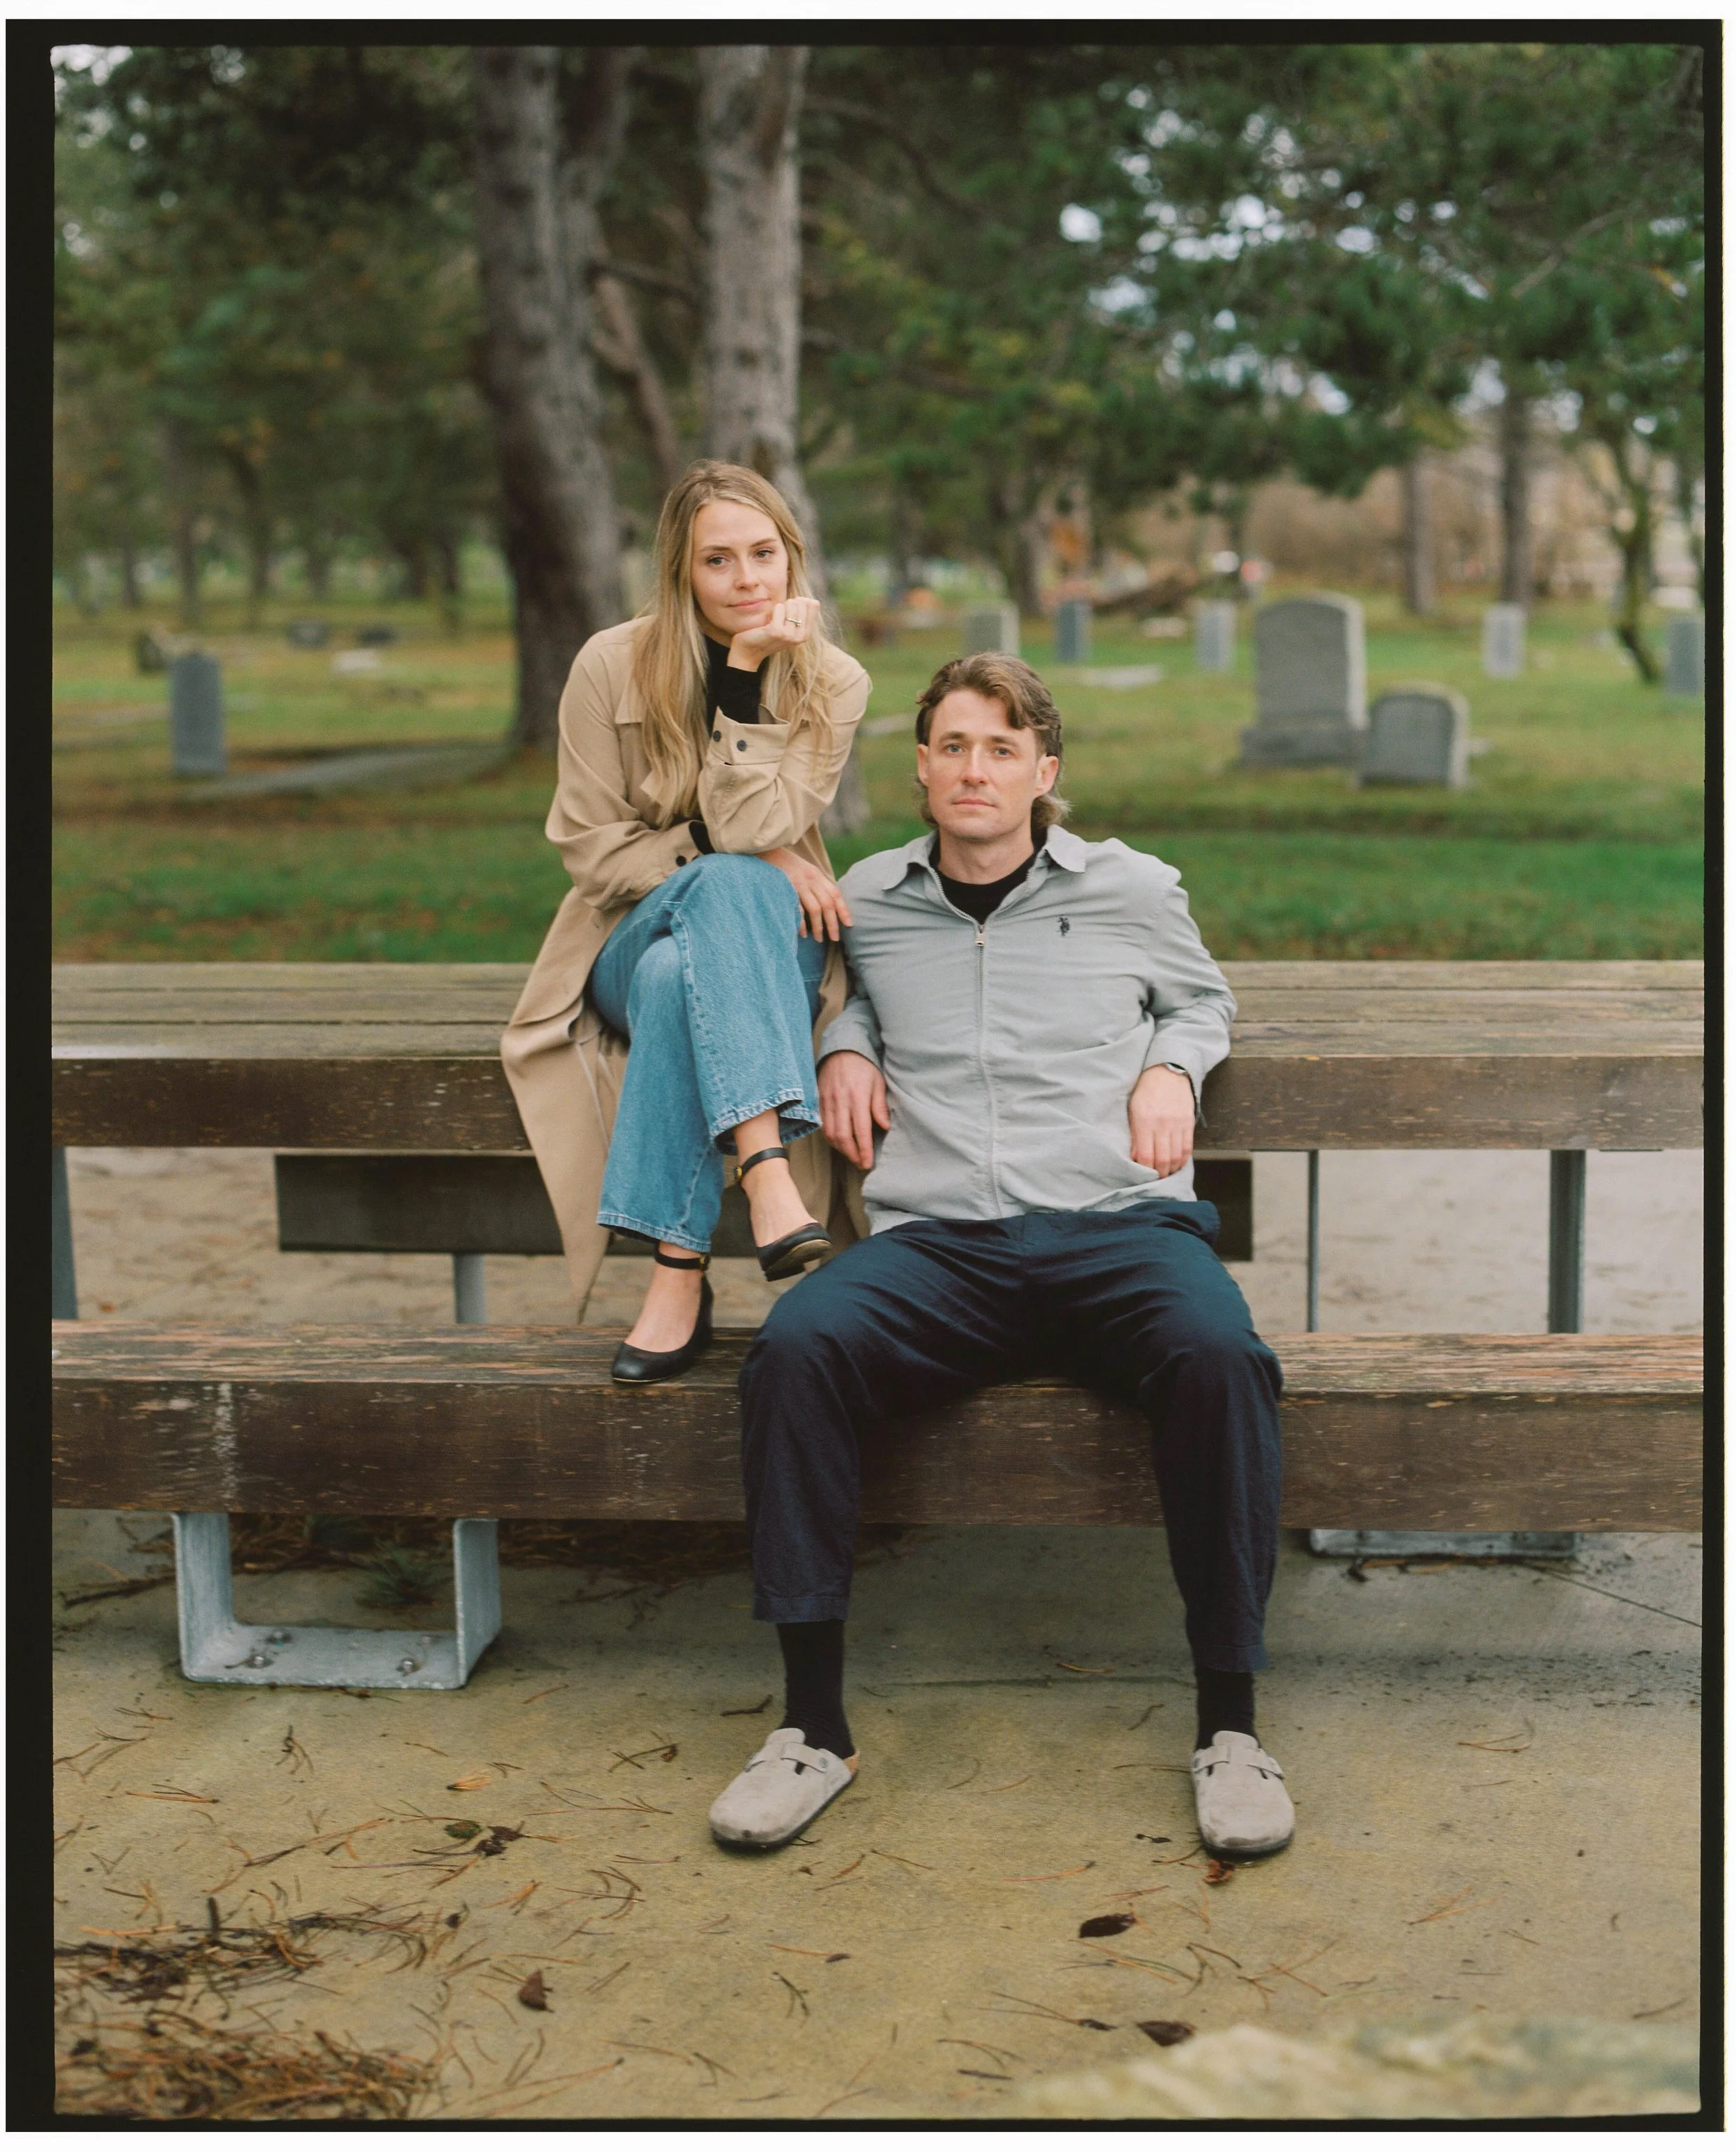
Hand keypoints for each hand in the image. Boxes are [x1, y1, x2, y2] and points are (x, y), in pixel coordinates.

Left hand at [728, 595, 821, 668]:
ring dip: (779, 607)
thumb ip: (800, 614)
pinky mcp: (778, 631)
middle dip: (788, 604)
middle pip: (801, 602)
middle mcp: (802, 636)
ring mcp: (790, 634)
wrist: (748, 652)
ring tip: (773, 621)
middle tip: (778, 618)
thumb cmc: (767, 634)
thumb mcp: (788, 625)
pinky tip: (767, 622)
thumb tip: (809, 600)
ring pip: (791, 603)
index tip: (788, 613)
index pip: (813, 604)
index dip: (799, 602)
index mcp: (806, 634)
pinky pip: (779, 607)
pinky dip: (772, 610)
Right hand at [759, 846, 852, 940]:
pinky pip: (798, 909)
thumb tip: (824, 903)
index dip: (844, 910)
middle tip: (835, 938)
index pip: (835, 894)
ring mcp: (799, 883)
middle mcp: (811, 878)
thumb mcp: (802, 869)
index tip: (849, 924)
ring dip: (819, 926)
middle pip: (828, 904)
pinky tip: (802, 933)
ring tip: (818, 939)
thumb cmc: (782, 864)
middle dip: (833, 923)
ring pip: (816, 909)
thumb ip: (813, 883)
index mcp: (816, 875)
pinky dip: (801, 923)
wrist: (764, 850)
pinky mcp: (787, 888)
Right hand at [820, 1050, 889, 1168]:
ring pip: (830, 1133)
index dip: (864, 1150)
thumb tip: (885, 1127)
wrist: (842, 1050)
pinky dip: (830, 1137)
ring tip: (852, 1155)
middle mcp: (840, 1101)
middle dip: (852, 1154)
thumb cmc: (864, 1067)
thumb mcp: (878, 1082)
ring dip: (840, 1149)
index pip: (860, 1131)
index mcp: (857, 1097)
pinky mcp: (819, 1101)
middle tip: (861, 1163)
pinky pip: (822, 1124)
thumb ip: (880, 1105)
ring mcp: (827, 1101)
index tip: (868, 1163)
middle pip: (842, 1136)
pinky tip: (839, 1142)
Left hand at [1129, 1064, 1194, 1177]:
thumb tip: (1135, 1156)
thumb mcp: (1133, 1110)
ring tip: (1167, 1173)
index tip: (1143, 1174)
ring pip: (1177, 1156)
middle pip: (1163, 1160)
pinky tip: (1178, 1163)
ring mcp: (1177, 1124)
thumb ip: (1135, 1134)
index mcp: (1144, 1121)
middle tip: (1156, 1178)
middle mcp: (1162, 1124)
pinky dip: (1183, 1159)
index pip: (1146, 1156)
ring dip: (1172, 1169)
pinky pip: (1188, 1147)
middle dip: (1160, 1174)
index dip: (1145, 1170)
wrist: (1167, 1071)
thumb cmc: (1145, 1090)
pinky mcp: (1189, 1122)